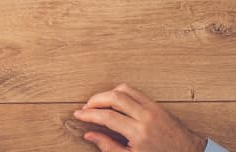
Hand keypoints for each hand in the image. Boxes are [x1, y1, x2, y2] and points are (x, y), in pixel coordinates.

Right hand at [74, 84, 207, 151]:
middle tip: (86, 107)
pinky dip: (120, 93)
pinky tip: (114, 101)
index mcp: (139, 132)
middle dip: (95, 100)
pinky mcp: (157, 105)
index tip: (79, 114)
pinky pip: (135, 92)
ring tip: (98, 103)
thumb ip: (109, 147)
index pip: (107, 116)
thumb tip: (90, 135)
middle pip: (114, 97)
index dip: (89, 114)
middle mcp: (146, 116)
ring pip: (124, 89)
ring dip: (107, 94)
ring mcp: (153, 108)